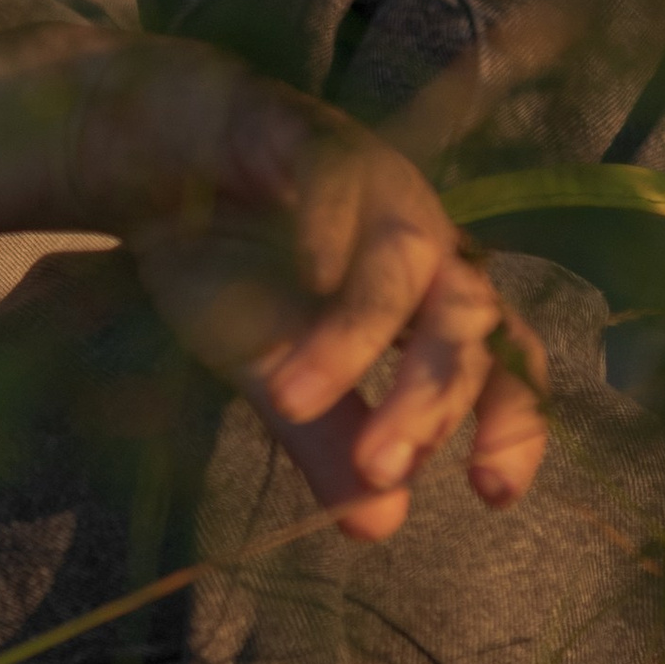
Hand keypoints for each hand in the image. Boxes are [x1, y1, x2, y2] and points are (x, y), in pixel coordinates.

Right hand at [77, 55, 545, 541]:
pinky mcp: (314, 137)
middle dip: (426, 401)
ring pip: (406, 260)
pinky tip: (307, 278)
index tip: (491, 495)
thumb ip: (329, 442)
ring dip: (355, 337)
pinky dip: (331, 233)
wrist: (150, 167)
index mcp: (427, 301)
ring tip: (292, 397)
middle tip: (374, 468)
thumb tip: (379, 526)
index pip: (504, 365)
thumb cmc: (230, 265)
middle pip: (467, 319)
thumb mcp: (277, 376)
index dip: (513, 426)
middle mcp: (421, 240)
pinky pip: (342, 182)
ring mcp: (374, 183)